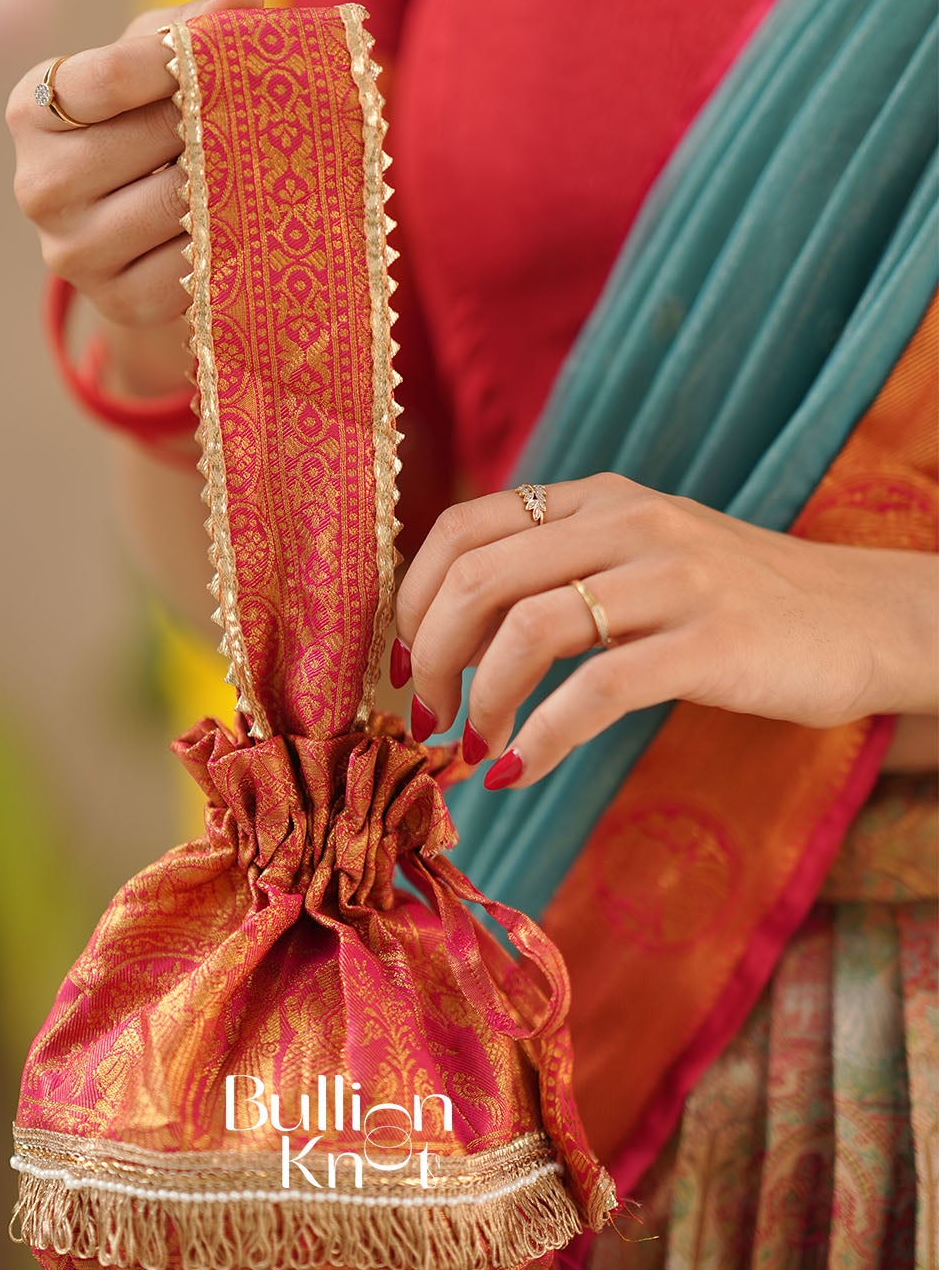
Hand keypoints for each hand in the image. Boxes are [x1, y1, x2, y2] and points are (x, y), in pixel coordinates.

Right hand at [5, 0, 263, 393]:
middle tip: (262, 111)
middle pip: (151, 140)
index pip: (110, 77)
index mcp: (32, 109)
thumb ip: (194, 26)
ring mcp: (72, 251)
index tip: (234, 50)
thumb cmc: (146, 124)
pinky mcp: (117, 301)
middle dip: (213, 121)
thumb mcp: (157, 67)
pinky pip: (191, 263)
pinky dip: (227, 237)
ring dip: (228, 179)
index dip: (181, 59)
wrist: (139, 235)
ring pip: (175, 203)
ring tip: (261, 159)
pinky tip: (247, 215)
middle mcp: (37, 184)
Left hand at [392, 473, 937, 788]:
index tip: (402, 655)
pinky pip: (596, 690)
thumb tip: (458, 630)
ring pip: (527, 627)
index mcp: (600, 500)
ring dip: (479, 699)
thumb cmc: (741, 602)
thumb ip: (564, 571)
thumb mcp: (646, 557)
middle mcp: (629, 524)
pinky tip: (520, 769)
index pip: (465, 525)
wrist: (867, 617)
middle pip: (479, 577)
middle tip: (424, 713)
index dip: (415, 594)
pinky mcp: (709, 643)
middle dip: (430, 654)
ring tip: (471, 743)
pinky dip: (542, 737)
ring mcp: (671, 579)